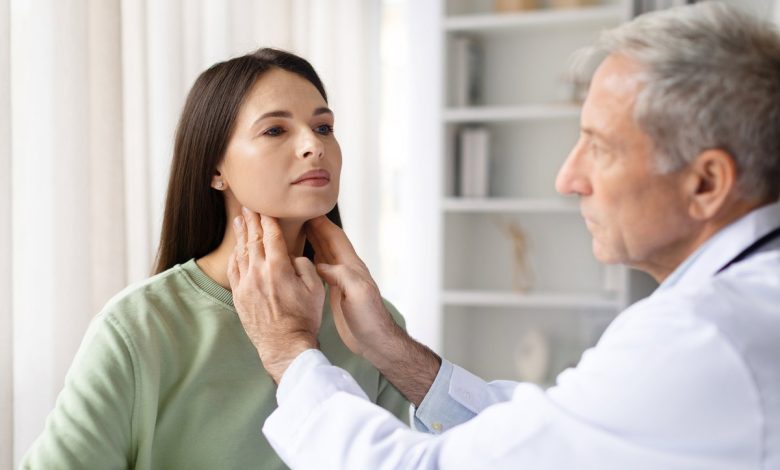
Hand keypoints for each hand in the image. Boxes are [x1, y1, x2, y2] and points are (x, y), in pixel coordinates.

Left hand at [227, 208, 324, 383]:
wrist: (285, 345)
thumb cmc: (304, 318)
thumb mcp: (314, 288)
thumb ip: (304, 265)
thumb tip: (292, 256)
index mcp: (279, 268)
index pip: (271, 235)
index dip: (268, 219)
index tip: (265, 208)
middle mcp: (259, 272)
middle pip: (253, 239)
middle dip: (251, 220)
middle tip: (248, 206)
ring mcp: (246, 284)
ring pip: (241, 252)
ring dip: (241, 234)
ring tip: (240, 220)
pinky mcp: (239, 296)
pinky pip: (234, 269)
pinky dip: (236, 255)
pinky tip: (237, 248)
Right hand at [306, 215, 440, 404]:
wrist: (375, 341)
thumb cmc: (370, 318)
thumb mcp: (358, 293)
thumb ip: (341, 275)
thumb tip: (320, 266)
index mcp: (352, 267)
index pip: (335, 238)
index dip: (321, 222)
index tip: (306, 209)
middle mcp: (346, 270)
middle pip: (327, 242)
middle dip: (312, 227)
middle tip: (293, 215)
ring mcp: (341, 281)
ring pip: (323, 254)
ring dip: (310, 241)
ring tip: (292, 230)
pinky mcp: (335, 292)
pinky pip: (319, 270)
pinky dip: (309, 260)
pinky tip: (299, 259)